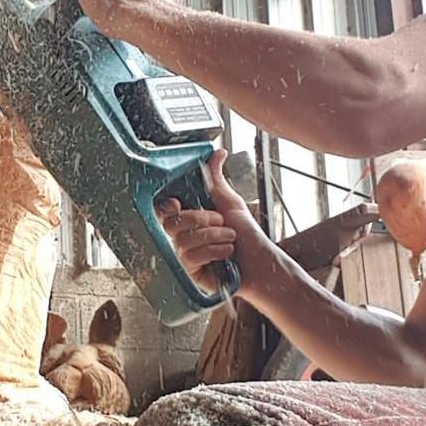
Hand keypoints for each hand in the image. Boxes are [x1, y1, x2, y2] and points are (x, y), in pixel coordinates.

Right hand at [158, 149, 263, 290]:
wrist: (261, 261)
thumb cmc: (247, 234)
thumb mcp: (230, 201)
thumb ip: (216, 178)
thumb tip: (218, 152)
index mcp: (189, 218)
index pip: (164, 211)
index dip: (166, 206)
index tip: (178, 202)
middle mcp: (184, 237)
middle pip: (171, 224)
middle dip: (200, 218)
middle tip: (221, 220)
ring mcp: (186, 256)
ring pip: (183, 240)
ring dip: (213, 236)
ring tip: (230, 238)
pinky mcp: (192, 273)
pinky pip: (191, 258)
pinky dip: (213, 251)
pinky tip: (226, 253)